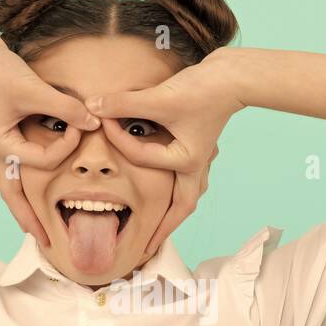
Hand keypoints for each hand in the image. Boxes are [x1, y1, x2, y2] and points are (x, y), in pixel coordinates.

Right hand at [0, 27, 99, 245]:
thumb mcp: (33, 89)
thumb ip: (65, 108)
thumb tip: (93, 121)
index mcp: (3, 146)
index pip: (44, 160)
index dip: (67, 146)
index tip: (81, 123)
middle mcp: (1, 151)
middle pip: (13, 195)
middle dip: (29, 218)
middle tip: (46, 242)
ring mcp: (2, 144)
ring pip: (12, 186)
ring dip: (23, 206)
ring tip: (35, 228)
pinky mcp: (8, 134)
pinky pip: (19, 166)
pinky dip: (27, 182)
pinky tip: (36, 191)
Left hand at [85, 48, 244, 259]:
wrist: (234, 76)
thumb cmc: (202, 89)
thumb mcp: (159, 98)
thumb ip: (124, 104)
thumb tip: (92, 106)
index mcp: (187, 163)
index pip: (142, 157)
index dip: (119, 139)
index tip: (102, 122)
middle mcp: (196, 166)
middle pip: (181, 208)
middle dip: (163, 228)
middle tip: (146, 249)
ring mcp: (201, 158)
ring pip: (188, 193)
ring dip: (174, 209)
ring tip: (159, 224)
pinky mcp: (199, 146)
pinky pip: (187, 176)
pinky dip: (176, 186)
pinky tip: (167, 186)